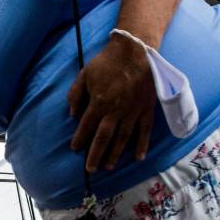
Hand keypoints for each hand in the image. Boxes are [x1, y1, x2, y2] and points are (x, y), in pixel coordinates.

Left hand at [67, 34, 156, 171]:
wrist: (136, 50)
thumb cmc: (108, 62)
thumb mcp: (84, 74)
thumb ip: (75, 95)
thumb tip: (71, 114)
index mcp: (99, 102)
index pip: (86, 126)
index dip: (80, 139)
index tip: (75, 149)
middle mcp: (115, 111)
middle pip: (103, 138)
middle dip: (95, 155)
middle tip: (90, 169)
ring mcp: (133, 111)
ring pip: (123, 138)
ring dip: (115, 154)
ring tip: (108, 166)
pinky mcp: (147, 109)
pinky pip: (145, 130)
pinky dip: (142, 144)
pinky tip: (138, 157)